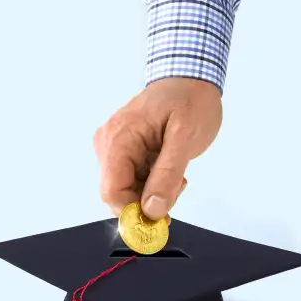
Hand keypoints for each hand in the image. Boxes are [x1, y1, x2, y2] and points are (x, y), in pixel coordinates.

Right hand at [94, 78, 221, 221]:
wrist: (191, 78)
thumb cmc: (190, 99)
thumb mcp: (185, 138)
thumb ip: (168, 175)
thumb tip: (152, 209)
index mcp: (119, 138)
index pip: (112, 192)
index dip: (133, 213)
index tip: (159, 222)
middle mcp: (109, 143)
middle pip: (116, 193)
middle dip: (146, 202)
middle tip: (176, 190)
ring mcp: (114, 147)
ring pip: (125, 190)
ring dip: (151, 193)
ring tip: (176, 174)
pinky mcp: (123, 150)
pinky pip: (132, 179)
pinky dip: (152, 184)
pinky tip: (169, 170)